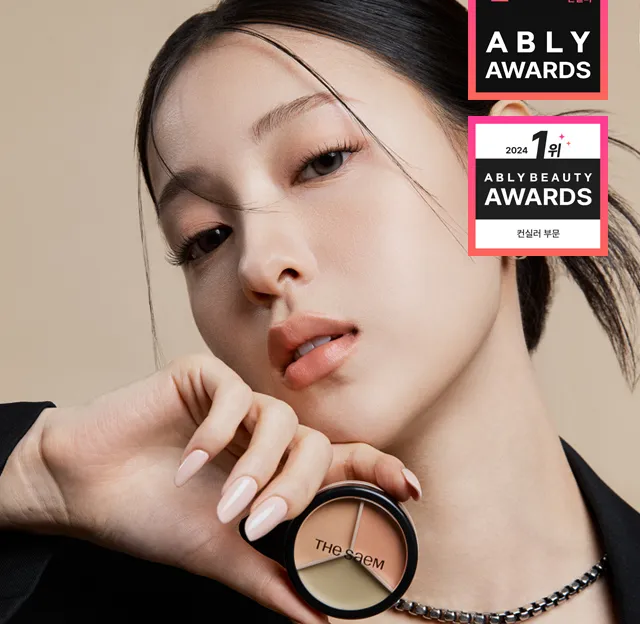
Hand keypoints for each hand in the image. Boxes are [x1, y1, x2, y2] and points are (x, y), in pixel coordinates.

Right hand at [7, 353, 421, 623]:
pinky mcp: (203, 377)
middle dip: (298, 486)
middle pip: (314, 444)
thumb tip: (323, 620)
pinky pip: (233, 393)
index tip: (412, 489)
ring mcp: (236, 403)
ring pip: (279, 418)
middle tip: (261, 521)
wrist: (85, 487)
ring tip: (223, 504)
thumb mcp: (221, 555)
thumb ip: (273, 579)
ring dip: (256, 466)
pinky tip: (190, 459)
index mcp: (274, 471)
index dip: (377, 470)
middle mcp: (263, 434)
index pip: (338, 464)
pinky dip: (218, 429)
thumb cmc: (154, 518)